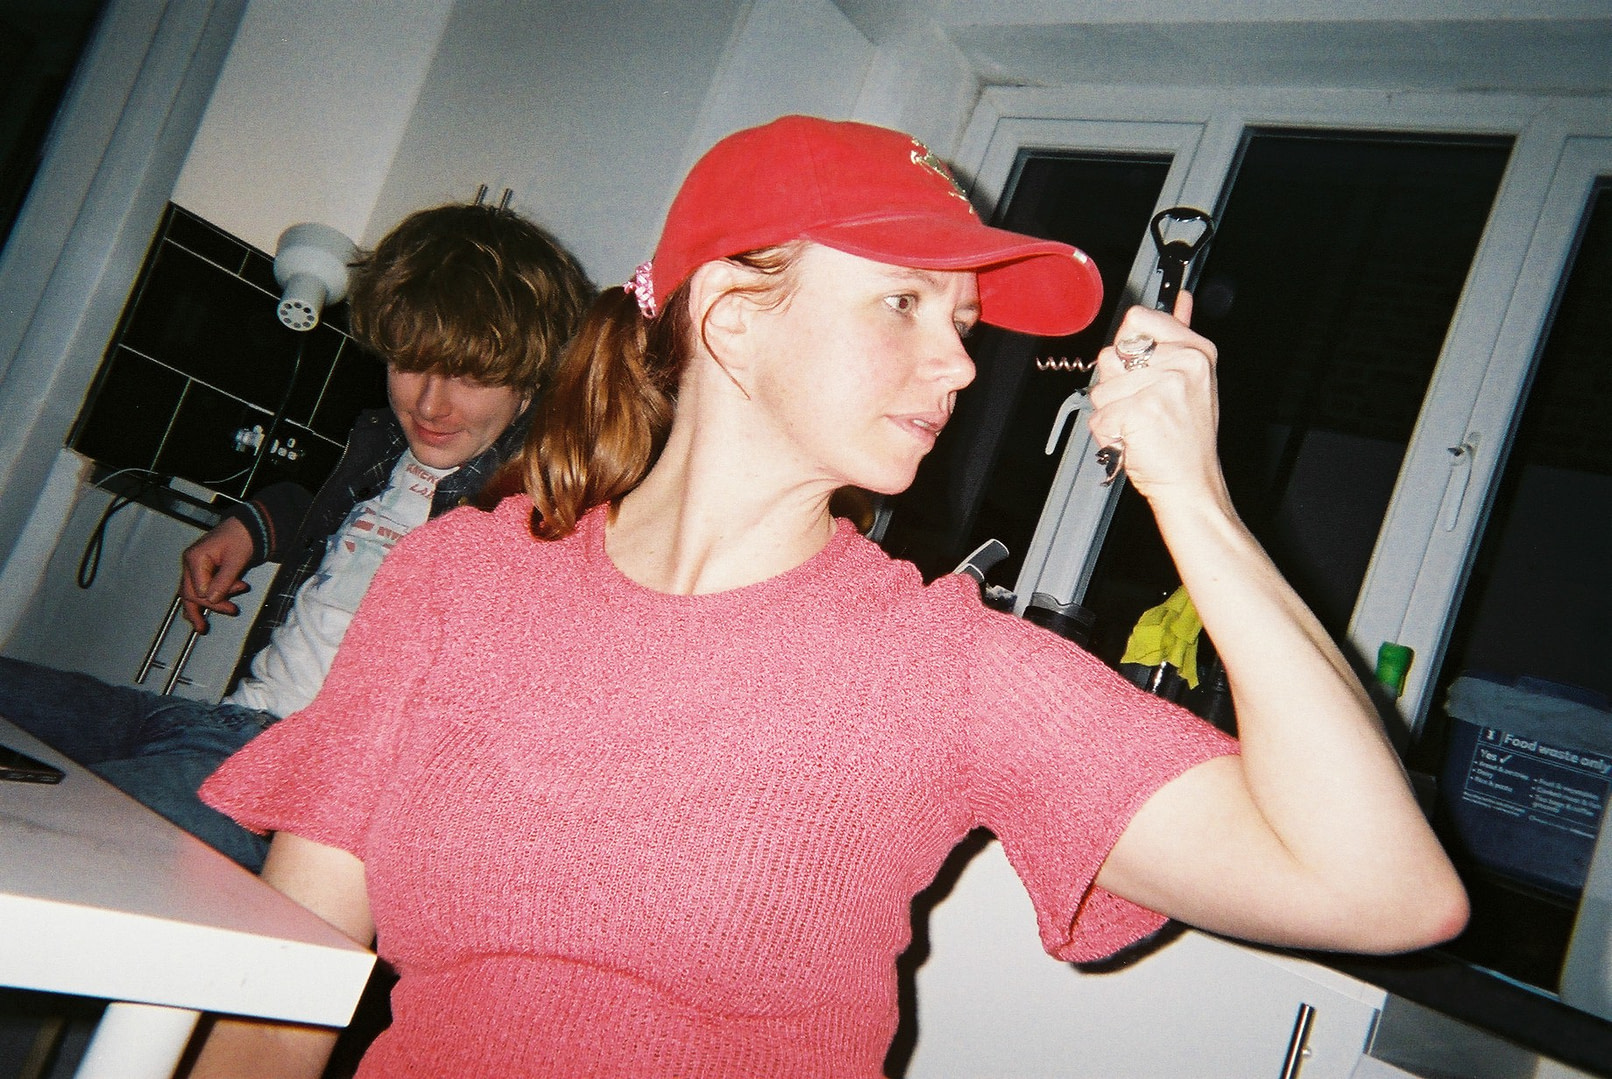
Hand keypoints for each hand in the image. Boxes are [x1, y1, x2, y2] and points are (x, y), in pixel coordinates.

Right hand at [179, 517, 253, 632]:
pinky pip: (198, 588)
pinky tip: (198, 614)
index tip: (231, 605)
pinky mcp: (203, 569)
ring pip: (191, 593)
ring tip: (203, 625)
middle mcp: (191, 562)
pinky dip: (201, 601)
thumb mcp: (236, 560)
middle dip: (209, 607)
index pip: (198, 590)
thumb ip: (224, 581)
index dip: (215, 600)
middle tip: (225, 615)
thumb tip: (212, 599)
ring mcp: (195, 566)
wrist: (249, 526)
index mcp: (195, 558)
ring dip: (201, 607)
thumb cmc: (242, 536)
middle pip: (191, 593)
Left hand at [1086, 294, 1225, 507]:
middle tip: (1143, 407)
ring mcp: (1162, 386)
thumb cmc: (1186, 437)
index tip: (1137, 367)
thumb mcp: (1192, 379)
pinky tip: (1132, 439)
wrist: (1191, 482)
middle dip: (1116, 385)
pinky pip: (1099, 416)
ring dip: (1111, 412)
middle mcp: (1183, 363)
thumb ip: (1179, 334)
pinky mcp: (1139, 411)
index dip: (1126, 345)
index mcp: (1195, 350)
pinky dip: (1108, 434)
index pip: (1137, 319)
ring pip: (1101, 388)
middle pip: (1111, 355)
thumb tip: (1181, 298)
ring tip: (1139, 426)